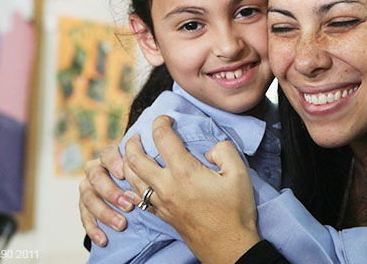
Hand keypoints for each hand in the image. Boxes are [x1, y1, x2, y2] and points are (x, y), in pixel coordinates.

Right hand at [78, 143, 133, 246]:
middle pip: (96, 177)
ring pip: (89, 198)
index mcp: (109, 158)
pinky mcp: (84, 205)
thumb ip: (143, 166)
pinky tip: (103, 239)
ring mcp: (87, 187)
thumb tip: (153, 164)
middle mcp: (95, 170)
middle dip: (111, 192)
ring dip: (104, 213)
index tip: (123, 173)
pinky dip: (93, 229)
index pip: (107, 154)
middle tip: (128, 205)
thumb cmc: (138, 177)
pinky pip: (85, 217)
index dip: (113, 162)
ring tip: (121, 224)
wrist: (128, 193)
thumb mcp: (141, 170)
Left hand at [123, 116, 259, 262]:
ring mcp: (161, 203)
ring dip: (127, 162)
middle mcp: (167, 186)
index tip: (167, 118)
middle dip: (133, 141)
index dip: (161, 122)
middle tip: (140, 134)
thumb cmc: (235, 211)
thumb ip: (224, 150)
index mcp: (184, 172)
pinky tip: (136, 181)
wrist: (229, 246)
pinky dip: (131, 184)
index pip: (162, 138)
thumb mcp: (239, 173)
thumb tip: (210, 148)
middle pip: (134, 158)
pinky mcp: (162, 215)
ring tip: (133, 153)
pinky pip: (137, 197)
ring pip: (130, 178)